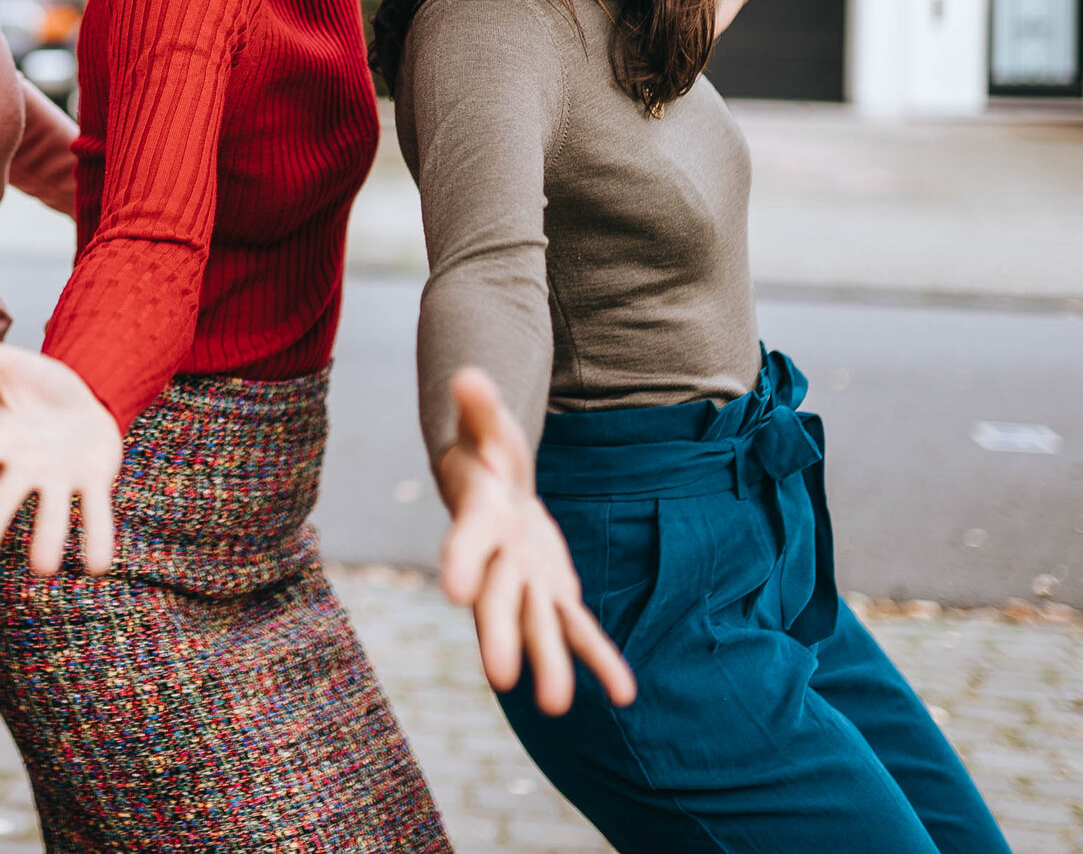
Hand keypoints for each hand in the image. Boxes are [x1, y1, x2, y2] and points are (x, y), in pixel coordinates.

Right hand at [0, 326, 122, 576]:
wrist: (90, 394)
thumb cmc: (40, 385)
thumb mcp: (8, 363)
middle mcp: (23, 469)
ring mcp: (59, 481)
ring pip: (50, 518)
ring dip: (46, 541)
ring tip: (43, 565)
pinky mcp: (94, 485)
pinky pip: (96, 516)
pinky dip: (97, 540)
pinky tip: (97, 565)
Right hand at [434, 369, 636, 715]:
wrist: (492, 489)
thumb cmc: (483, 450)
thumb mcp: (483, 425)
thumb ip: (477, 407)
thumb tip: (469, 376)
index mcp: (478, 519)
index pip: (468, 543)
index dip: (463, 565)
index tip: (457, 594)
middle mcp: (497, 562)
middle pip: (498, 601)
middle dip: (501, 637)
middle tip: (504, 677)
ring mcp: (525, 583)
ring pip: (538, 627)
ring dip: (549, 664)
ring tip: (557, 706)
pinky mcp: (552, 594)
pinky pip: (578, 630)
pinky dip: (600, 661)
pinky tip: (625, 693)